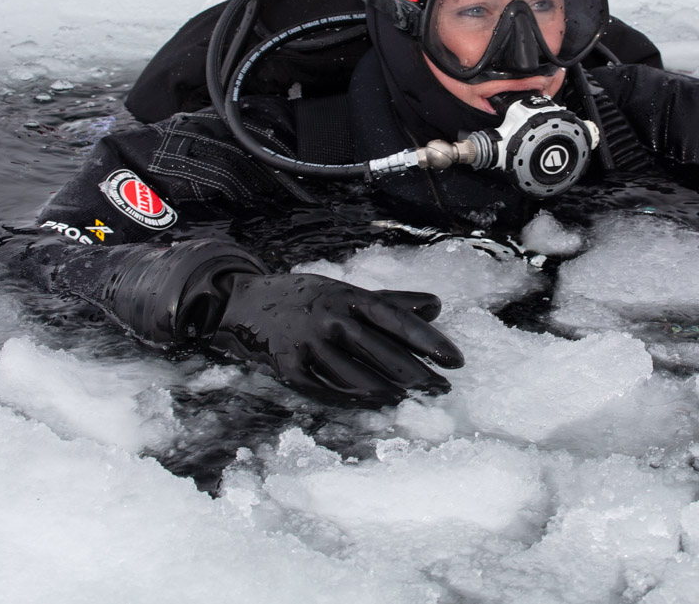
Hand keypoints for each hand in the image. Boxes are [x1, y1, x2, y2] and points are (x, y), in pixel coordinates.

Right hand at [208, 273, 463, 406]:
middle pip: (380, 350)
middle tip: (443, 390)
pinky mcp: (284, 365)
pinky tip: (369, 406)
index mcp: (348, 296)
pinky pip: (319, 388)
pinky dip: (345, 399)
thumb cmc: (305, 298)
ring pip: (352, 373)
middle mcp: (329, 316)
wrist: (242, 302)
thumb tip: (437, 306)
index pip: (397, 319)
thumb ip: (391, 301)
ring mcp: (306, 342)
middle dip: (416, 373)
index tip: (456, 361)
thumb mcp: (346, 292)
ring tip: (410, 402)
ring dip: (384, 390)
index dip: (429, 341)